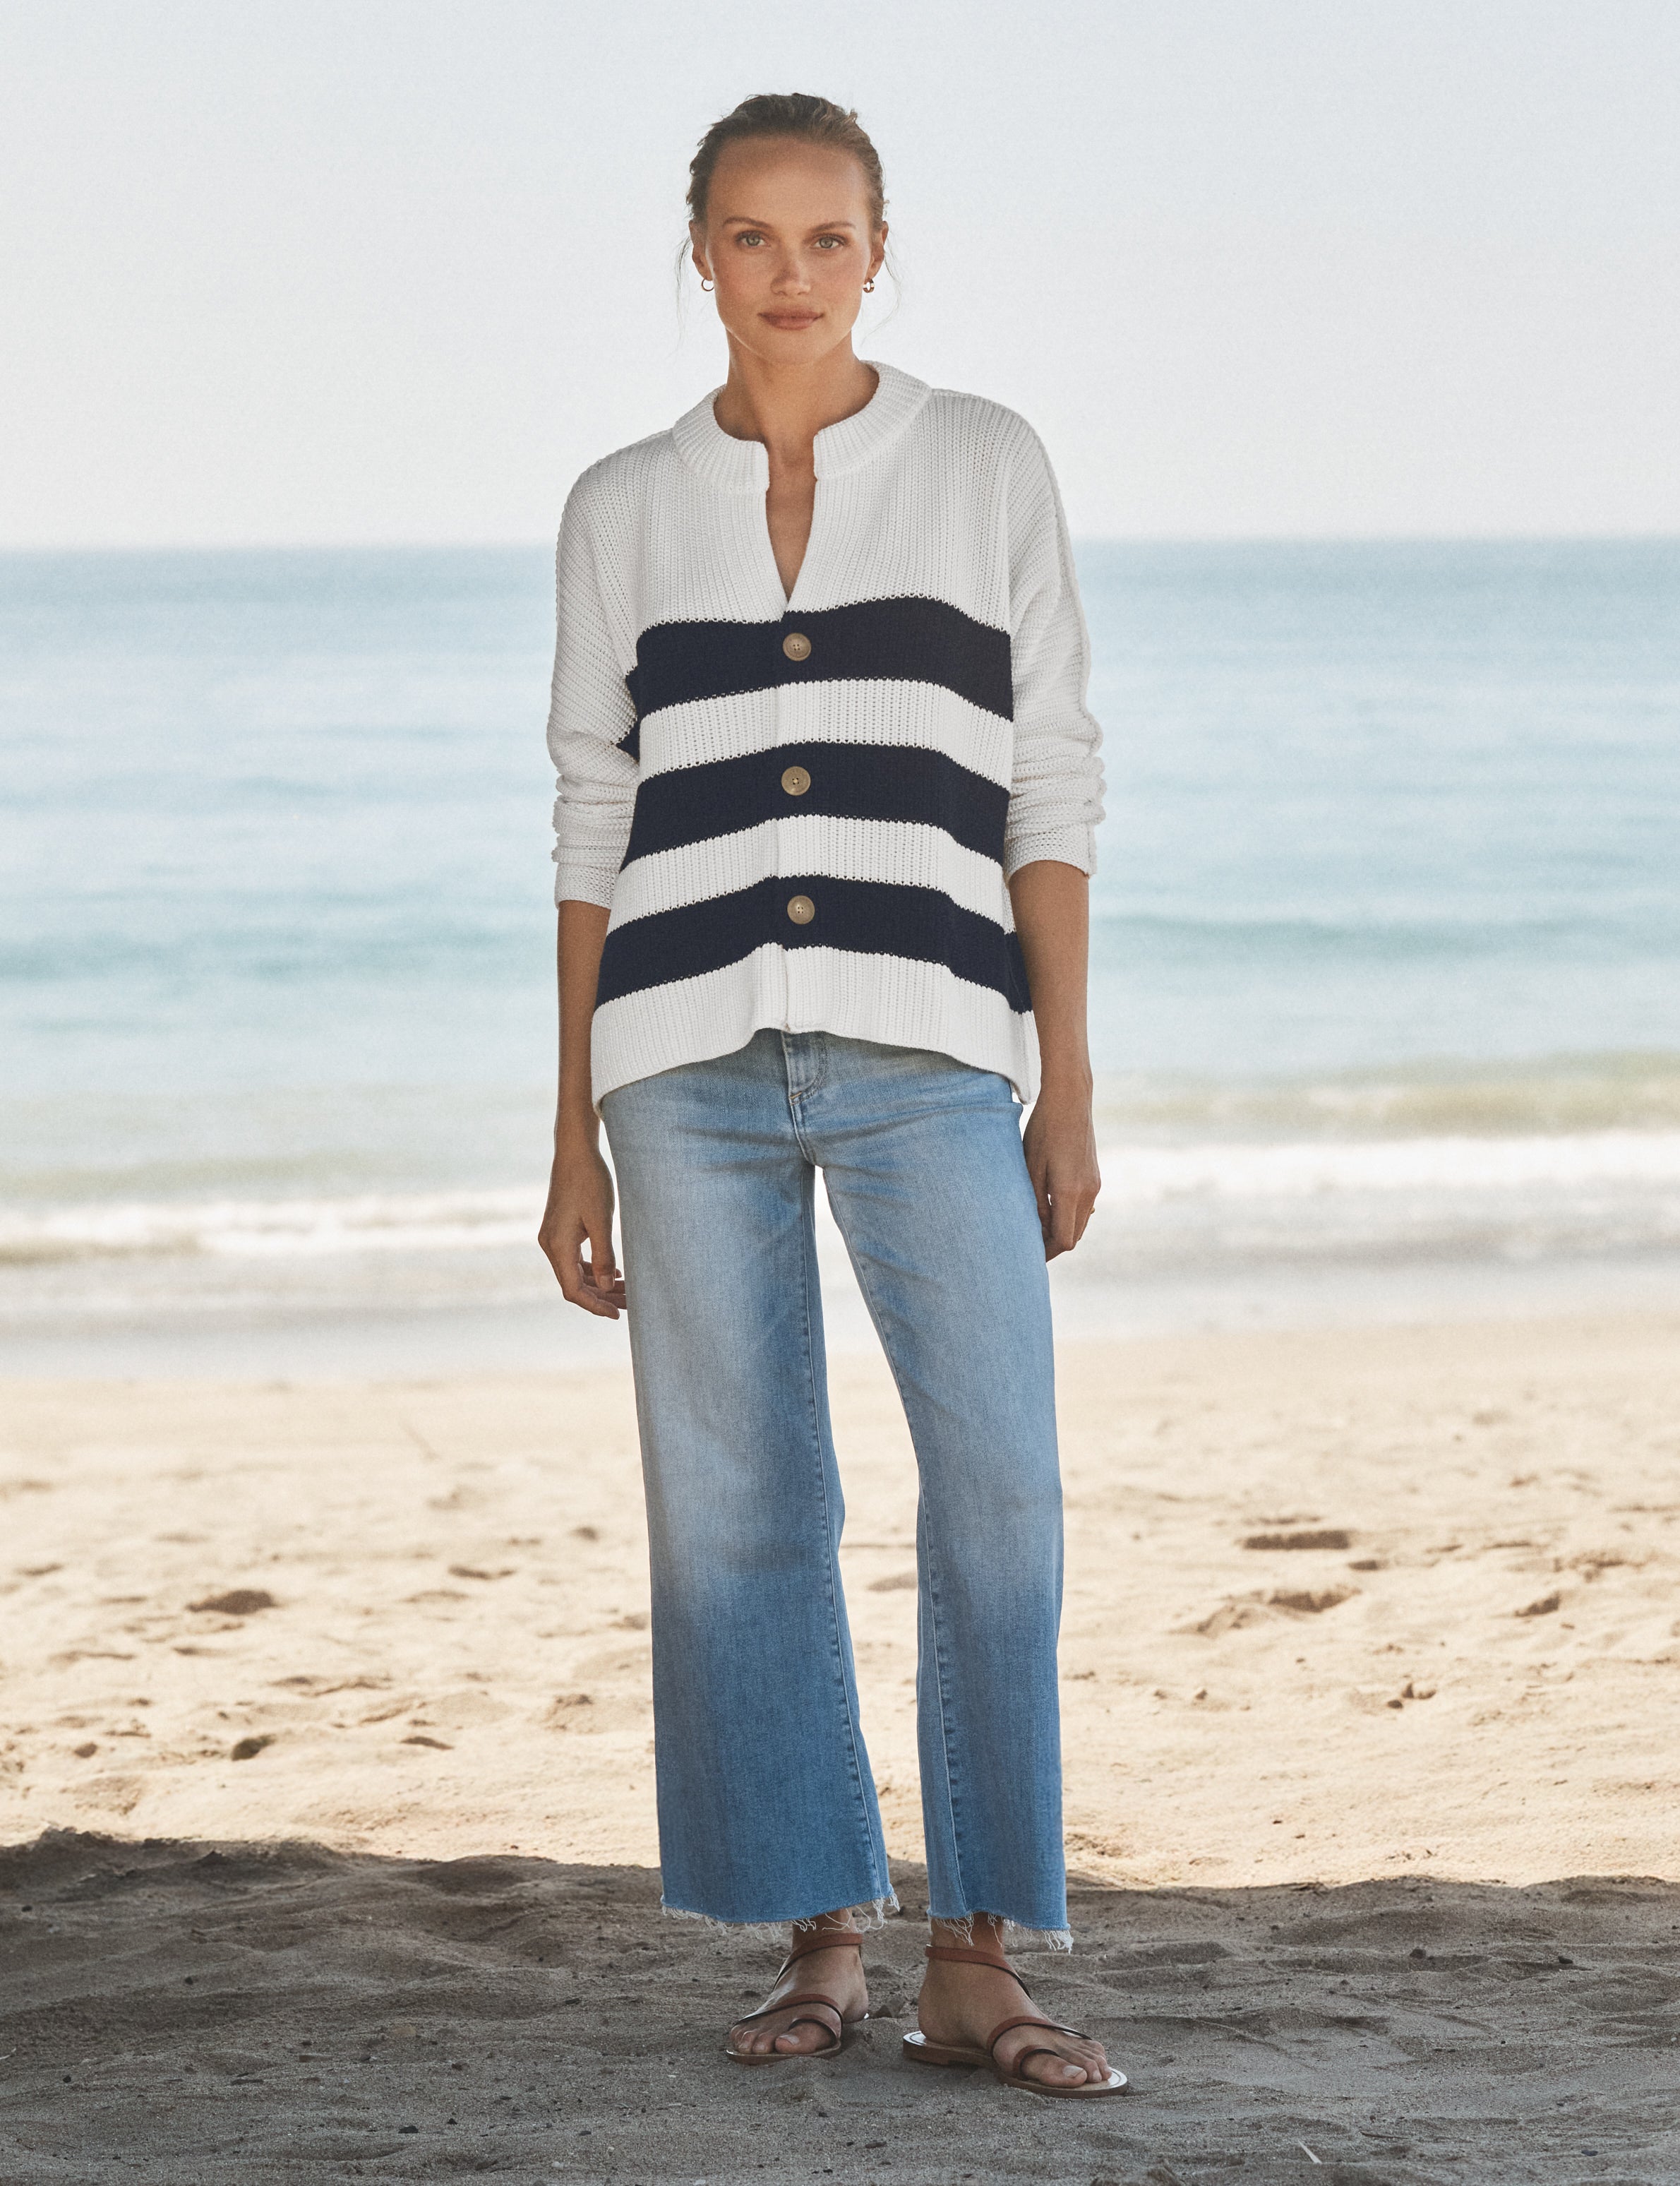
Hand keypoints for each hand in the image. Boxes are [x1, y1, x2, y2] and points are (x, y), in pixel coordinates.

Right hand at [538, 1137, 627, 1316]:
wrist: (575, 1152)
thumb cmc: (590, 1182)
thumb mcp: (601, 1220)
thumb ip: (603, 1255)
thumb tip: (605, 1287)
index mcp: (558, 1245)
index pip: (573, 1290)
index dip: (594, 1305)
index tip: (617, 1315)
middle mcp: (551, 1245)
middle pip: (574, 1284)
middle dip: (601, 1297)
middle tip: (630, 1305)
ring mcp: (553, 1237)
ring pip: (575, 1273)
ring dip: (599, 1284)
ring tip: (626, 1292)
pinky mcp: (560, 1230)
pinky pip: (575, 1259)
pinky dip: (593, 1269)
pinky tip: (613, 1273)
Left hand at [1021, 1078, 1100, 1260]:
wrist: (1070, 1100)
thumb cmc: (1044, 1130)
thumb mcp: (1031, 1167)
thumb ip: (1035, 1202)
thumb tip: (1037, 1230)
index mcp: (1070, 1192)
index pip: (1063, 1240)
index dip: (1046, 1253)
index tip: (1028, 1257)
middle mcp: (1088, 1192)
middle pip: (1074, 1236)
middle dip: (1053, 1244)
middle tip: (1029, 1246)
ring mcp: (1094, 1185)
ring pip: (1081, 1222)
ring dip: (1062, 1229)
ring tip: (1037, 1228)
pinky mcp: (1095, 1176)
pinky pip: (1084, 1207)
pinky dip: (1069, 1215)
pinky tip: (1050, 1207)